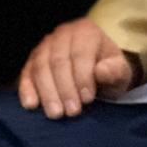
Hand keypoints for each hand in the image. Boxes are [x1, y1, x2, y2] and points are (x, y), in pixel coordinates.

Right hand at [18, 18, 138, 118]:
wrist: (97, 73)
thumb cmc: (109, 72)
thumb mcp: (120, 72)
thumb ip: (115, 71)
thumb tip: (100, 71)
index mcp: (86, 31)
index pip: (80, 53)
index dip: (83, 77)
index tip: (88, 99)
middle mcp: (62, 34)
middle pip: (58, 61)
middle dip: (65, 89)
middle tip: (72, 111)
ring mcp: (45, 46)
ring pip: (40, 67)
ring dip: (47, 92)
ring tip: (56, 114)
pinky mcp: (32, 61)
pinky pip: (26, 74)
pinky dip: (27, 89)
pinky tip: (31, 105)